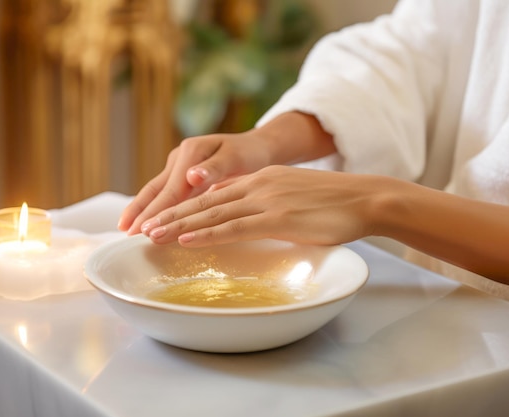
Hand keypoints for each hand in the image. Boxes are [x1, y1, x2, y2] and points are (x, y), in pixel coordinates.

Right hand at [118, 131, 271, 234]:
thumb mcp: (237, 157)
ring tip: (125, 229)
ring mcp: (179, 167)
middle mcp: (180, 158)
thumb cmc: (250, 153)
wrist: (256, 147)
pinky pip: (166, 194)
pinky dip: (155, 208)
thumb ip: (216, 168)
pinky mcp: (183, 176)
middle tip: (126, 233)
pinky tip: (146, 221)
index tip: (145, 228)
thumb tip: (192, 176)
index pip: (172, 189)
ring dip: (141, 210)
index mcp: (191, 152)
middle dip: (140, 211)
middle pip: (156, 189)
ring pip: (156, 191)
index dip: (158, 210)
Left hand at [141, 165, 375, 246]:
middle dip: (172, 214)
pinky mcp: (277, 218)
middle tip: (144, 227)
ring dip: (179, 226)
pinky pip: (233, 228)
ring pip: (213, 213)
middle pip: (205, 201)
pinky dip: (206, 235)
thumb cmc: (334, 203)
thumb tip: (251, 217)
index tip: (163, 216)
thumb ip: (269, 201)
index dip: (186, 205)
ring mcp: (266, 200)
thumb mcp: (294, 194)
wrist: (364, 198)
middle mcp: (258, 185)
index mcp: (262, 178)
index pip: (215, 192)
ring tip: (152, 236)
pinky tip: (185, 242)